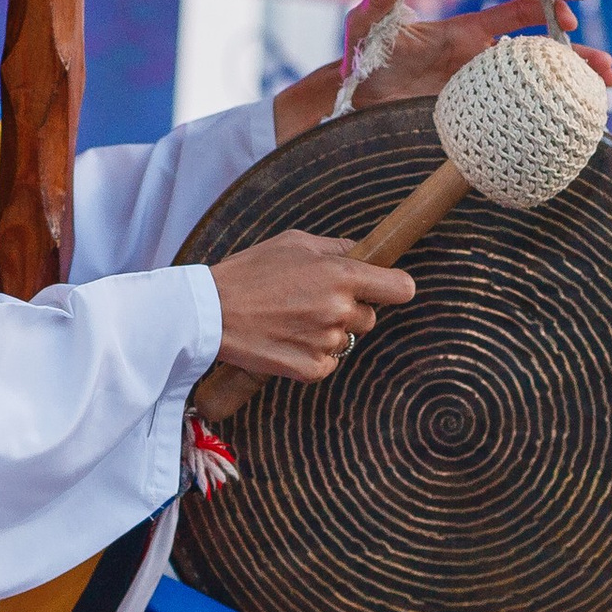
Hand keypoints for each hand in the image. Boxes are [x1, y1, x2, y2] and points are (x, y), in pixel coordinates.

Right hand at [210, 229, 416, 382]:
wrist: (209, 312)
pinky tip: (286, 339)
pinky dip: (312, 355)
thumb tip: (364, 252)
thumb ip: (337, 248)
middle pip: (370, 317)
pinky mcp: (311, 369)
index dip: (393, 287)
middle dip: (349, 310)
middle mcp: (340, 310)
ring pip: (346, 340)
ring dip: (328, 332)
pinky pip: (328, 362)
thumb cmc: (249, 271)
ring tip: (291, 319)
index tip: (382, 288)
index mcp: (342, 275)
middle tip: (311, 301)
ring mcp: (326, 342)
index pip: (402, 288)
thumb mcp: (294, 242)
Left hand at [273, 0, 611, 142]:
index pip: (514, 14)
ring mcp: (479, 90)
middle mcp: (478, 59)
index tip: (566, 16)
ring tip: (604, 94)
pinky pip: (514, 117)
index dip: (543, 9)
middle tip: (606, 69)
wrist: (349, 99)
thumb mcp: (367, 22)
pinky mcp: (473, 118)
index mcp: (464, 30)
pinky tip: (571, 128)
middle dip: (575, 57)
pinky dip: (544, 120)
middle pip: (538, 54)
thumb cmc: (362, 54)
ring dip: (570, 88)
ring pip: (534, 87)